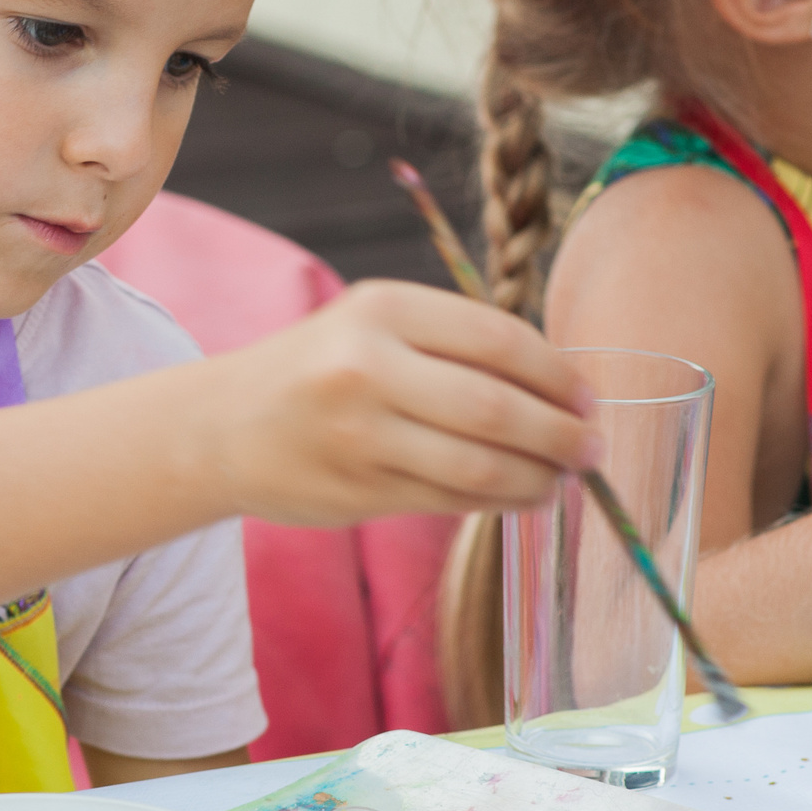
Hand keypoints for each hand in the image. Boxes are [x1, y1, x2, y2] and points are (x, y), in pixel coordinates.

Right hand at [197, 279, 598, 525]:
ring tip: (561, 481)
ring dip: (537, 479)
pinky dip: (497, 502)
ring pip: (479, 466)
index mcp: (382, 308)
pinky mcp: (357, 490)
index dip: (558, 375)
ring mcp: (360, 434)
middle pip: (498, 409)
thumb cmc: (317, 370)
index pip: (499, 340)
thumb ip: (455, 345)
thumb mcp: (373, 326)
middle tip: (592, 450)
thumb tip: (563, 389)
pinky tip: (518, 498)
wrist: (219, 426)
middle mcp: (368, 367)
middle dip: (561, 435)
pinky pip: (450, 500)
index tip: (589, 399)